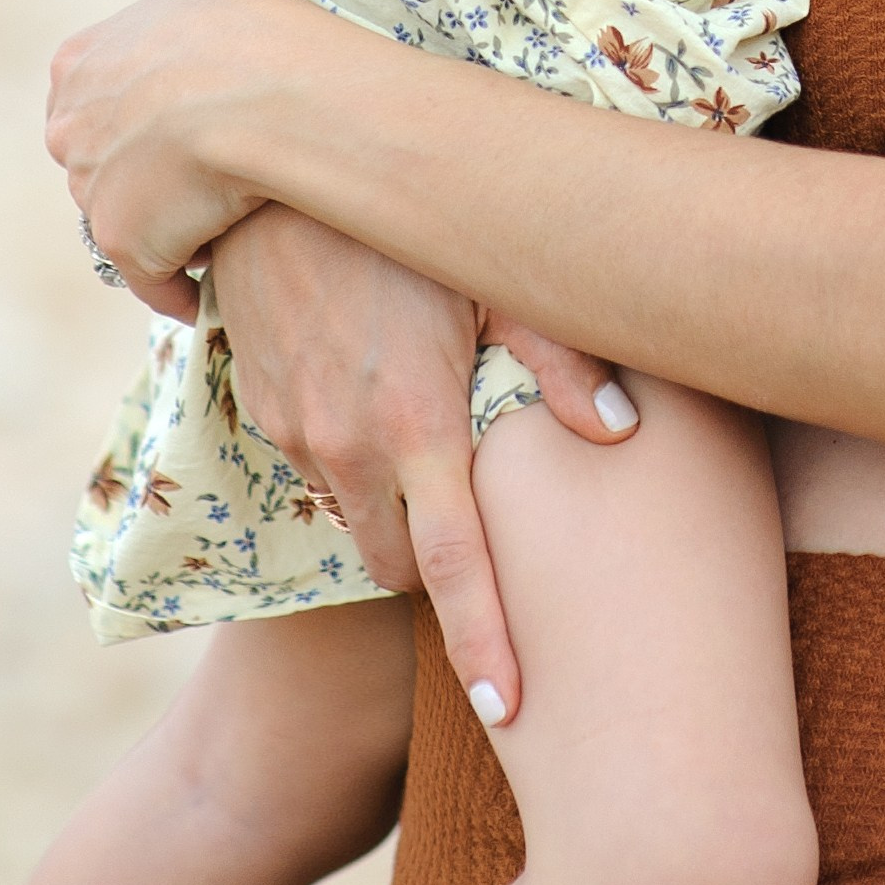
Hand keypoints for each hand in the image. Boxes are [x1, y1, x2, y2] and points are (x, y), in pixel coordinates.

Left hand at [46, 0, 293, 320]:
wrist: (261, 88)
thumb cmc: (252, 24)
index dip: (144, 114)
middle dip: (145, 173)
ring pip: (128, 219)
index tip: (186, 122)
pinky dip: (180, 286)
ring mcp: (89, 189)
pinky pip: (152, 278)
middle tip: (207, 176)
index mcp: (78, 62)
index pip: (97, 99)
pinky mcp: (120, 243)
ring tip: (223, 228)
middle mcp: (67, 127)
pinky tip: (215, 288)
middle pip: (102, 162)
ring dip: (166, 227)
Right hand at [206, 207, 637, 725]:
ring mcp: (294, 429)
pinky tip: (375, 394)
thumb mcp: (492, 275)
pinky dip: (348, 456)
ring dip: (389, 503)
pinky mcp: (258, 404)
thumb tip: (626, 432)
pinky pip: (312, 462)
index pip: (453, 568)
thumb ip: (560, 357)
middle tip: (479, 530)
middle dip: (430, 567)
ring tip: (427, 446)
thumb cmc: (403, 216)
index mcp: (415, 423)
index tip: (508, 711)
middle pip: (395, 560)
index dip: (483, 644)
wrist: (268, 173)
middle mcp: (348, 444)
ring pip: (351, 509)